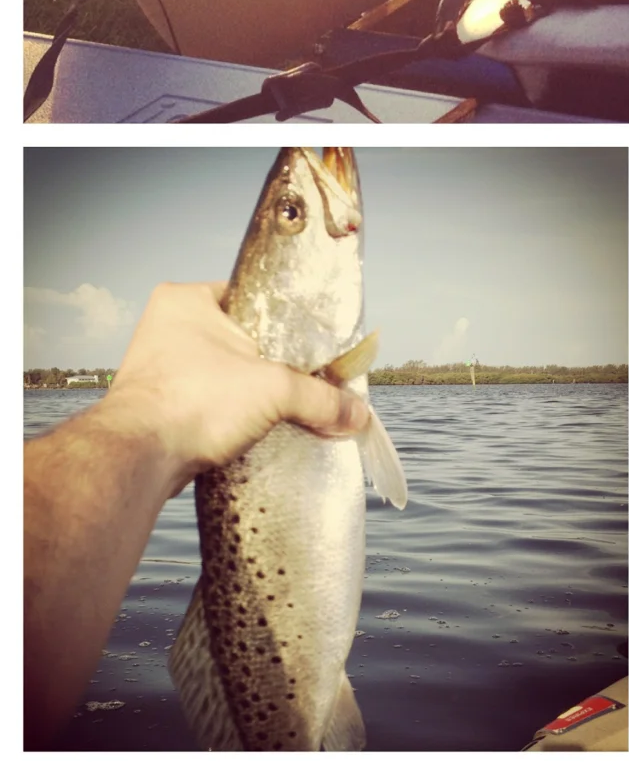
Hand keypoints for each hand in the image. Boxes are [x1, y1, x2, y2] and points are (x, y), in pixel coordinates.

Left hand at [103, 282, 368, 495]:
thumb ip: (321, 398)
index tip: (313, 342)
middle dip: (271, 360)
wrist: (137, 463)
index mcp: (186, 299)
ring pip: (225, 370)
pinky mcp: (158, 403)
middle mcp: (166, 326)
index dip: (287, 321)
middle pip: (242, 337)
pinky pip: (209, 397)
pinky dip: (230, 410)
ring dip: (251, 388)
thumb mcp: (274, 390)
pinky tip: (255, 424)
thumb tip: (359, 415)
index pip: (253, 297)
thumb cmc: (195, 402)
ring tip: (282, 401)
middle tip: (303, 374)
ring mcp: (157, 365)